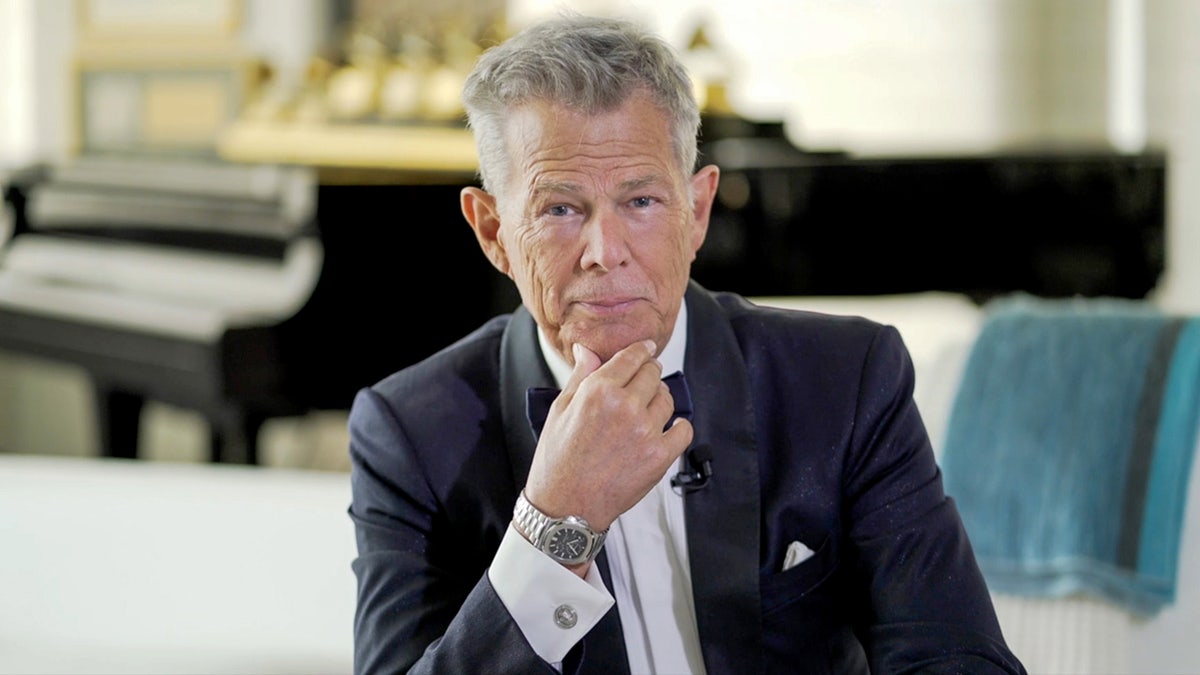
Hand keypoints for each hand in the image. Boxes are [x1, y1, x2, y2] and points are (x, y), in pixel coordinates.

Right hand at [523, 340, 693, 532]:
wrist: (565, 507)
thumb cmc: (558, 462)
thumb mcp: (560, 410)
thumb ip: (580, 376)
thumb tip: (588, 350)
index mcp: (598, 390)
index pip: (632, 356)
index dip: (642, 350)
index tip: (647, 350)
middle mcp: (625, 407)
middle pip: (653, 374)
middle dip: (649, 374)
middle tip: (643, 382)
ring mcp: (645, 432)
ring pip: (667, 399)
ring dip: (659, 400)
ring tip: (646, 410)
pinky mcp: (659, 456)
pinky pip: (683, 430)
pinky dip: (678, 427)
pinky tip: (667, 429)